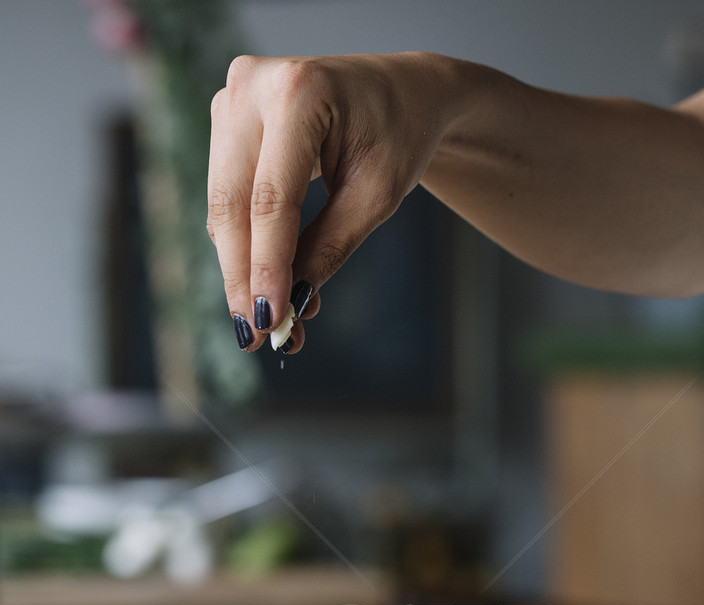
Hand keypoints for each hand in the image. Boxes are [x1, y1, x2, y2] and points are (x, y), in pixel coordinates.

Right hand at [207, 52, 456, 352]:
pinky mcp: (225, 119)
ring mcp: (232, 97)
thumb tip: (288, 306)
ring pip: (222, 205)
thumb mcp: (375, 198)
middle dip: (244, 277)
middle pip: (234, 203)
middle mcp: (252, 86)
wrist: (400, 91)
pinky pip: (226, 196)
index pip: (272, 199)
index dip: (266, 267)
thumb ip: (328, 249)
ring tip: (271, 320)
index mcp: (299, 93)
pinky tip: (266, 284)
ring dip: (241, 269)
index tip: (269, 321)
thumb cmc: (396, 136)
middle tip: (256, 336)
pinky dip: (244, 245)